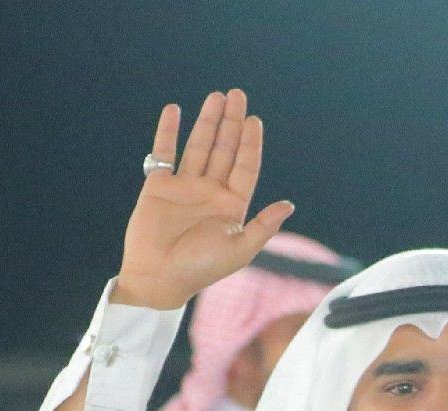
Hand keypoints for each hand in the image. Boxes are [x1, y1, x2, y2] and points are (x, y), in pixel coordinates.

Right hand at [114, 90, 295, 311]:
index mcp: (233, 206)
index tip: (255, 121)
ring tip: (216, 97)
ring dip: (207, 122)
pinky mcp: (158, 185)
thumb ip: (264, 226)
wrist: (160, 277)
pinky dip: (168, 131)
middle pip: (225, 150)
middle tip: (238, 95)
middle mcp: (211, 192)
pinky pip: (164, 152)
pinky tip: (176, 110)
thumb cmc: (202, 268)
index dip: (251, 144)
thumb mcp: (241, 249)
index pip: (246, 167)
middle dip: (232, 124)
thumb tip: (289, 204)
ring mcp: (185, 186)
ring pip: (198, 146)